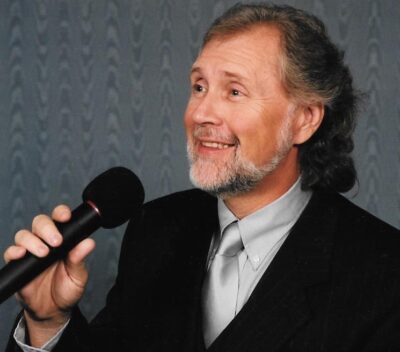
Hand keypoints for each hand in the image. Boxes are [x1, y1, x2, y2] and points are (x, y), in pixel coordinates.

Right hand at [3, 205, 95, 345]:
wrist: (52, 311)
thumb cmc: (67, 289)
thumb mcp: (78, 275)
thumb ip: (80, 259)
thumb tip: (88, 243)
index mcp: (63, 240)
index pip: (60, 218)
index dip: (61, 213)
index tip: (65, 217)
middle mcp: (45, 242)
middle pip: (40, 222)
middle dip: (47, 228)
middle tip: (56, 241)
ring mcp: (30, 252)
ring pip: (24, 235)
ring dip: (32, 240)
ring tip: (43, 253)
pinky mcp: (18, 265)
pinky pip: (11, 252)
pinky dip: (14, 251)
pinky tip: (22, 255)